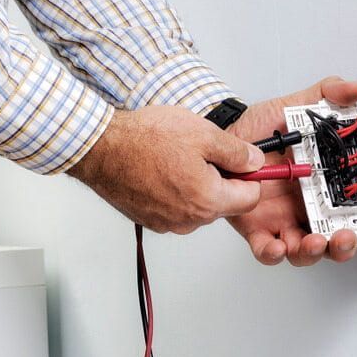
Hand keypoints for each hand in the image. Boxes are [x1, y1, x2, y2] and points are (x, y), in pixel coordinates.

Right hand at [68, 105, 265, 233]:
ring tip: (175, 160)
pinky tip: (160, 171)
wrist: (102, 150)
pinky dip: (174, 193)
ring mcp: (169, 223)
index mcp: (208, 200)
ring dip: (196, 186)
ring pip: (199, 207)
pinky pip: (176, 209)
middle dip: (221, 181)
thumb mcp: (203, 133)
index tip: (241, 163)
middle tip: (201, 154)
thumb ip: (236, 151)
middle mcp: (190, 220)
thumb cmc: (145, 139)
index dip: (250, 177)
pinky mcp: (152, 222)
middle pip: (224, 204)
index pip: (251, 199)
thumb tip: (254, 161)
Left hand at [227, 76, 356, 265]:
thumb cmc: (257, 131)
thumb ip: (323, 96)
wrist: (220, 141)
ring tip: (315, 242)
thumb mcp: (293, 108)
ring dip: (314, 252)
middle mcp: (306, 209)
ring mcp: (282, 222)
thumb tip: (354, 90)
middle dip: (345, 246)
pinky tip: (278, 246)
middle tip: (346, 237)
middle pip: (334, 240)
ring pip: (305, 251)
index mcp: (323, 187)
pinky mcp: (256, 230)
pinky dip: (273, 253)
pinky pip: (266, 250)